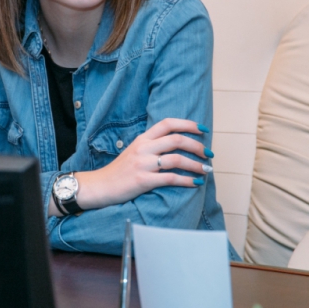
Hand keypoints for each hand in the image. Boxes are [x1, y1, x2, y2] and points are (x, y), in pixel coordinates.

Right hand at [75, 118, 211, 210]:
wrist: (100, 186)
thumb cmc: (120, 171)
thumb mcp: (134, 151)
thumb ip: (151, 146)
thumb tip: (176, 145)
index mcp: (142, 139)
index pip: (168, 123)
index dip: (188, 124)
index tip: (203, 130)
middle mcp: (144, 148)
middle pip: (177, 140)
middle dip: (198, 146)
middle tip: (209, 154)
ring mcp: (143, 164)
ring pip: (177, 159)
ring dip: (196, 164)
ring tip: (206, 170)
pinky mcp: (143, 180)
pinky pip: (170, 178)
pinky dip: (186, 180)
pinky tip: (195, 183)